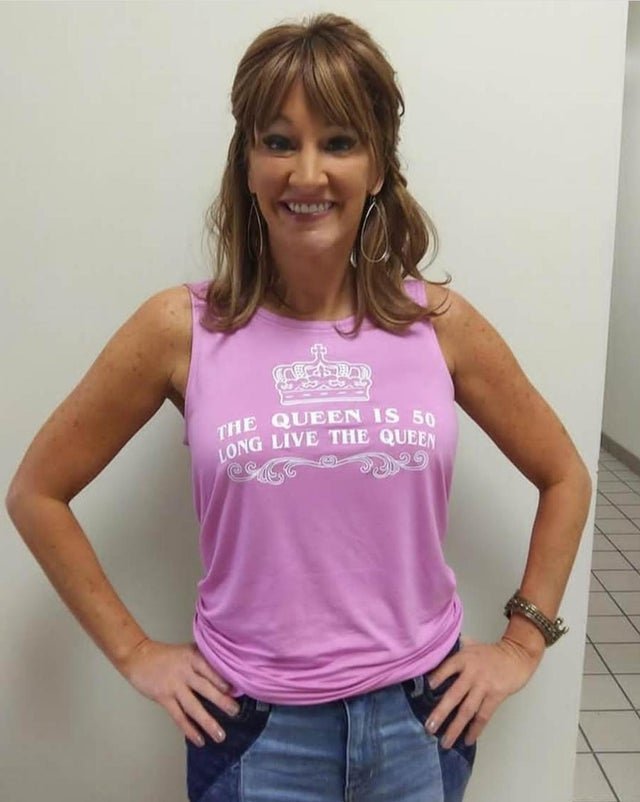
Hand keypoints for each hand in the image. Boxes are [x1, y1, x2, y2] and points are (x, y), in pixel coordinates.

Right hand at [119, 639, 240, 746]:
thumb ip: (202, 661)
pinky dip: (189, 730)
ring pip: (193, 707)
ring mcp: (174, 686)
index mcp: (193, 656)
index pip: (211, 669)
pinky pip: (179, 717)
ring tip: (220, 736)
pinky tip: (199, 740)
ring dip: (208, 722)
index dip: (223, 680)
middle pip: (205, 688)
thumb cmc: (167, 655)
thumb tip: (225, 674)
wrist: (139, 656)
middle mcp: (185, 671)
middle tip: (235, 712)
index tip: (238, 690)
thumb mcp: (187, 651)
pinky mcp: (164, 698)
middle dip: (221, 701)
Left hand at [424, 635, 542, 748]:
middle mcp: (472, 673)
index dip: (436, 678)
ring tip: (445, 741)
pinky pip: (483, 716)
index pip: (446, 668)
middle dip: (440, 713)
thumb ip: (455, 649)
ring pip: (467, 710)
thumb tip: (434, 653)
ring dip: (455, 727)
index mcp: (463, 658)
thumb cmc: (490, 653)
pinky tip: (467, 739)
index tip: (425, 690)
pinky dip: (475, 729)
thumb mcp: (471, 645)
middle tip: (429, 728)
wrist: (517, 655)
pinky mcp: (496, 696)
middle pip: (454, 695)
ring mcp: (484, 686)